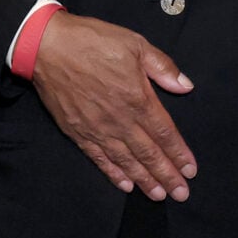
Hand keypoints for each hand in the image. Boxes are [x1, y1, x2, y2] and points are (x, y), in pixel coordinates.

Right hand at [31, 11, 197, 200]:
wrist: (46, 46)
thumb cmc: (92, 41)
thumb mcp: (136, 44)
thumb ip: (162, 67)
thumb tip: (185, 86)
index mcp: (137, 98)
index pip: (165, 133)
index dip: (179, 154)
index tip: (191, 171)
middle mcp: (120, 119)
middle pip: (149, 154)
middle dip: (167, 176)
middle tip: (181, 194)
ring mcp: (97, 129)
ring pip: (126, 161)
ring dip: (144, 180)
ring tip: (158, 196)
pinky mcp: (77, 132)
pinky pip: (99, 159)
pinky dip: (113, 174)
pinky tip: (125, 185)